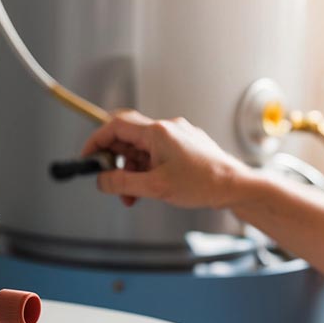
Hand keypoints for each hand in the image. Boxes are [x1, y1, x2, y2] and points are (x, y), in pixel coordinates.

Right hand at [80, 110, 249, 208]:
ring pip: (141, 151)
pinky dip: (146, 171)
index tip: (87, 157)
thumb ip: (122, 183)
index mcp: (157, 132)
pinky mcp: (185, 147)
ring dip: (131, 172)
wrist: (236, 187)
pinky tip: (148, 190)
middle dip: (115, 162)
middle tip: (109, 182)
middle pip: (127, 139)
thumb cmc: (203, 183)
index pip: (115, 126)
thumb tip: (100, 181)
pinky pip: (156, 155)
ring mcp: (177, 137)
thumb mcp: (155, 188)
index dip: (96, 140)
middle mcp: (167, 129)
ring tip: (131, 196)